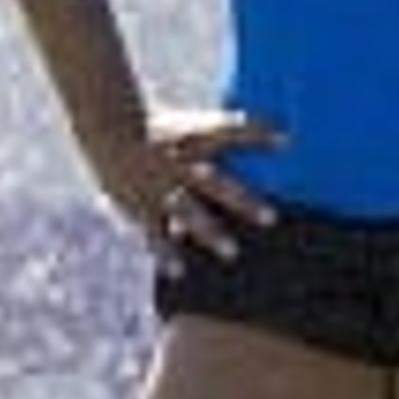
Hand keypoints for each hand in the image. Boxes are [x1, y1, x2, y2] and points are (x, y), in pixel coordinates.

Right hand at [92, 106, 281, 275]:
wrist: (109, 130)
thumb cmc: (164, 132)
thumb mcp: (196, 126)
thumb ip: (237, 134)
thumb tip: (289, 141)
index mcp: (194, 140)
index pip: (231, 131)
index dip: (258, 134)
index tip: (288, 142)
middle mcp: (180, 163)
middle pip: (215, 181)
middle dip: (243, 200)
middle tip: (273, 219)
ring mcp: (160, 185)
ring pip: (187, 210)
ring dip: (210, 232)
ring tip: (232, 252)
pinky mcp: (140, 205)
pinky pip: (154, 231)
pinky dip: (165, 252)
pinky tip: (178, 272)